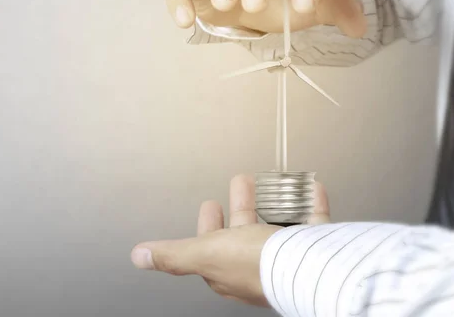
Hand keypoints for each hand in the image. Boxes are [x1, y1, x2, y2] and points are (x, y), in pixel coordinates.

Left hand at [130, 174, 330, 306]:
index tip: (210, 205)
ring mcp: (287, 257)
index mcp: (229, 268)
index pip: (213, 246)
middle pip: (246, 232)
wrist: (309, 269)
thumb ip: (174, 255)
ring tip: (275, 185)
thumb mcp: (206, 253)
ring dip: (276, 204)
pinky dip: (312, 206)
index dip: (209, 226)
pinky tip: (312, 191)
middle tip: (240, 185)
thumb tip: (140, 256)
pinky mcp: (313, 248)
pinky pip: (312, 225)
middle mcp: (257, 266)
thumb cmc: (258, 266)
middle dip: (241, 207)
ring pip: (279, 228)